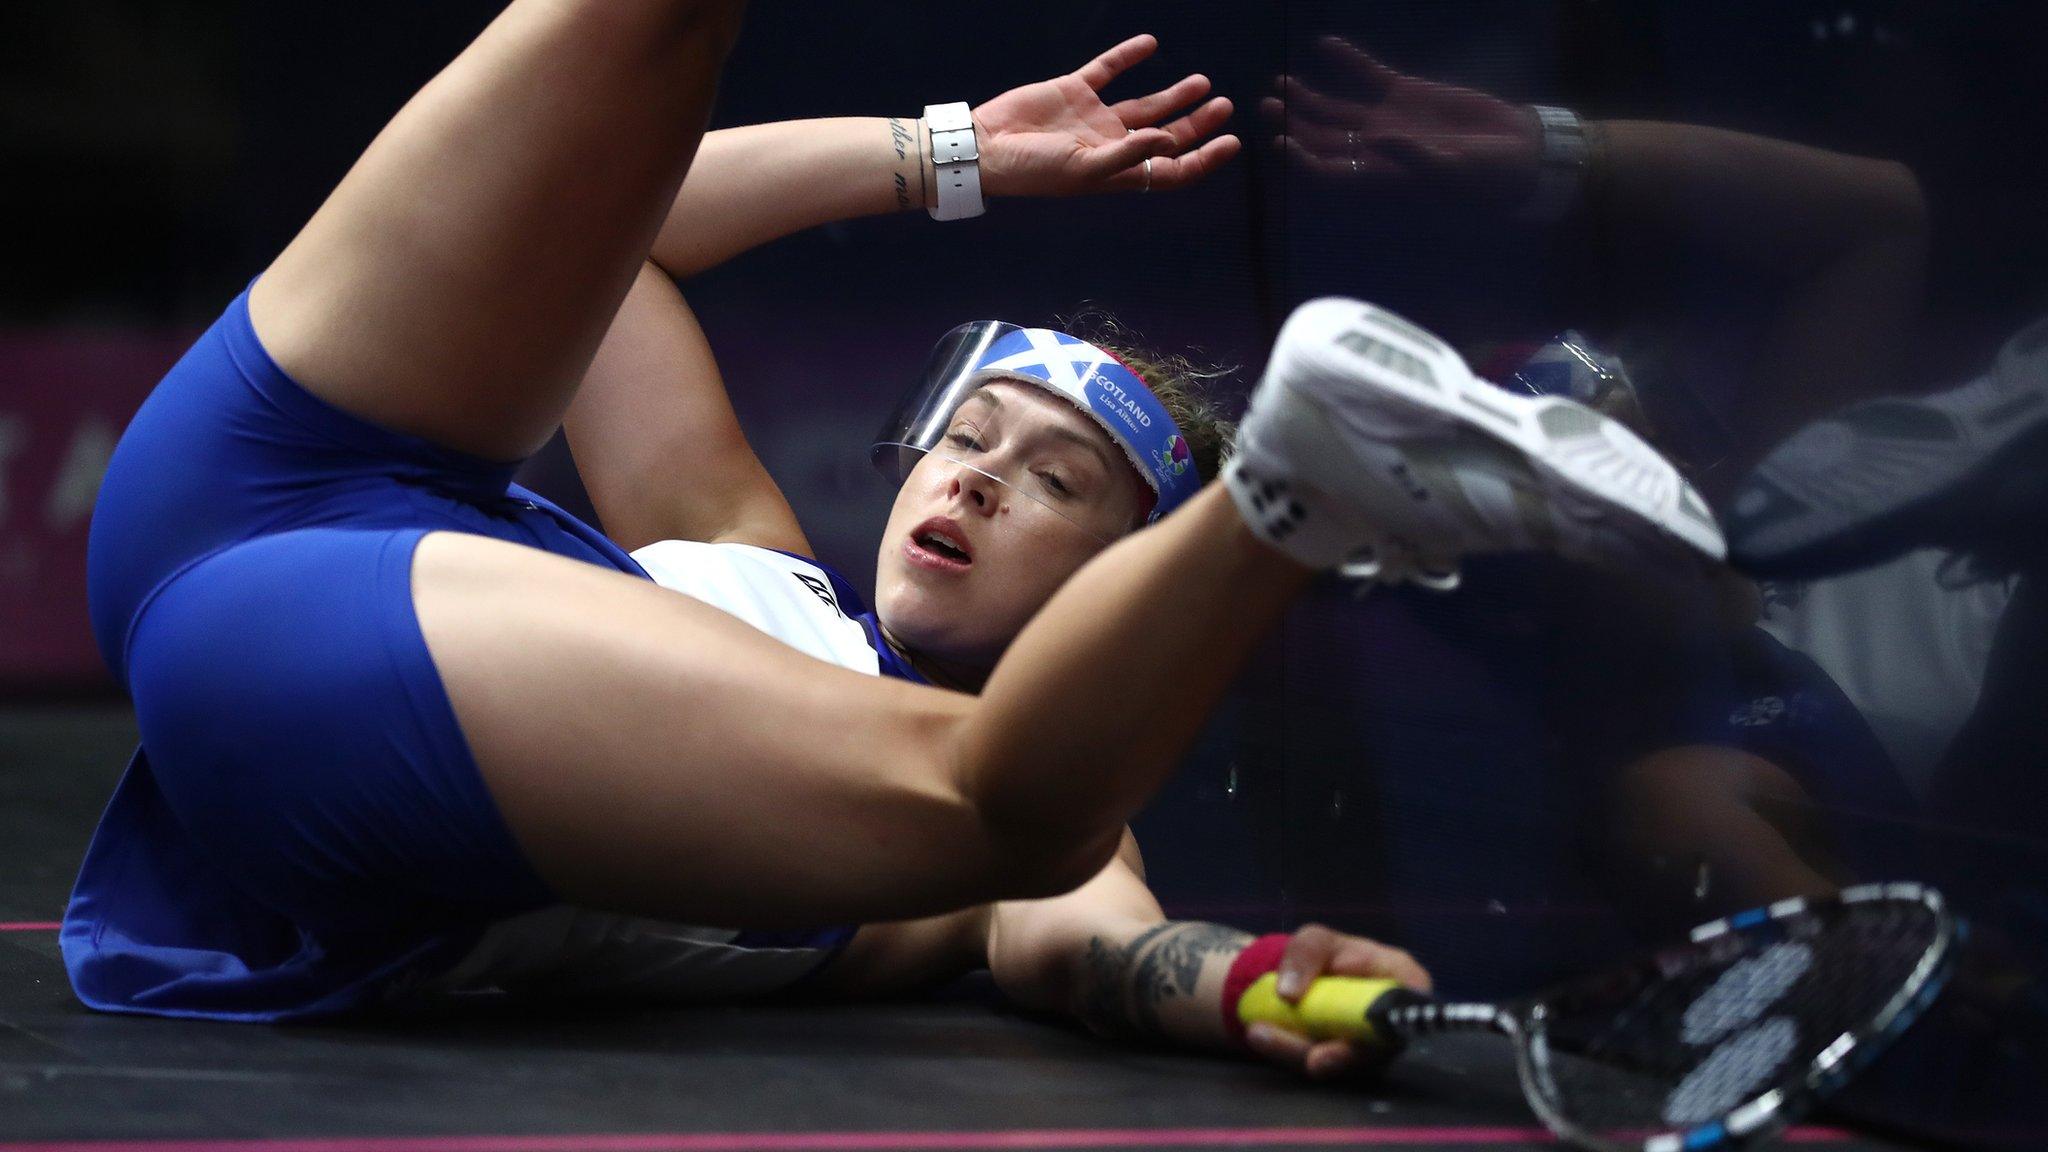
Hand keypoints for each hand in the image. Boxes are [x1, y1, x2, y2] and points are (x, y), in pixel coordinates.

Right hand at [972, 34, 1238, 197]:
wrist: (986, 146)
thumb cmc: (1033, 170)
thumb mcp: (1084, 168)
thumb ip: (1129, 154)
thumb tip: (1169, 140)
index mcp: (1117, 172)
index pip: (1169, 170)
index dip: (1203, 159)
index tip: (1231, 142)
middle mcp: (1111, 145)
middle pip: (1165, 136)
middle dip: (1197, 123)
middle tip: (1224, 105)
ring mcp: (1093, 118)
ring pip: (1146, 105)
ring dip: (1175, 94)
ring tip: (1203, 81)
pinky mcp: (1074, 92)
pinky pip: (1108, 70)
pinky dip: (1129, 56)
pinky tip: (1151, 44)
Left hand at [1242, 923, 1431, 1080]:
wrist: (1306, 980)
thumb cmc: (1326, 955)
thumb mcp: (1314, 940)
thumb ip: (1305, 955)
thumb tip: (1289, 994)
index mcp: (1401, 978)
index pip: (1411, 999)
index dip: (1395, 1015)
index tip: (1367, 1026)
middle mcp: (1393, 1019)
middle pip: (1375, 1044)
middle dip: (1341, 1055)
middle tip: (1312, 1060)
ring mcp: (1371, 1046)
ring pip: (1341, 1061)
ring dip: (1299, 1052)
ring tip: (1260, 1033)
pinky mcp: (1344, 1062)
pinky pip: (1318, 1064)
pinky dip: (1288, 1052)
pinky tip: (1262, 1037)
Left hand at [1262, 36, 1542, 206]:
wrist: (1515, 150)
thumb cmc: (1484, 174)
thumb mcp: (1449, 168)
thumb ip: (1411, 155)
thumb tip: (1373, 140)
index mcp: (1380, 174)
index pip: (1329, 169)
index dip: (1302, 158)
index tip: (1280, 142)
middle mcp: (1375, 149)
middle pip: (1322, 137)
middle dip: (1293, 123)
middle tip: (1268, 104)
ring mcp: (1387, 119)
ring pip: (1335, 108)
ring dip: (1307, 97)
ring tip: (1281, 82)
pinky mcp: (1404, 94)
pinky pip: (1368, 75)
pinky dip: (1348, 61)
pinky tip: (1326, 44)